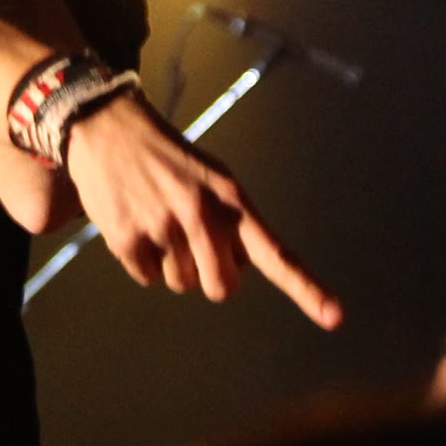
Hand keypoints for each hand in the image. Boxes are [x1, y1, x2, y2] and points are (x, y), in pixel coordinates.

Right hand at [64, 91, 341, 329]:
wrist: (109, 127)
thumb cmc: (170, 161)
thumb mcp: (213, 179)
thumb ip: (233, 224)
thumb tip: (237, 271)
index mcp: (232, 199)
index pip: (277, 253)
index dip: (307, 289)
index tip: (335, 318)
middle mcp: (202, 214)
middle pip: (223, 287)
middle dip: (211, 276)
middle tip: (194, 244)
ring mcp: (163, 226)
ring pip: (182, 284)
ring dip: (172, 263)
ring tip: (160, 219)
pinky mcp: (127, 238)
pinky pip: (148, 278)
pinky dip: (143, 260)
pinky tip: (137, 222)